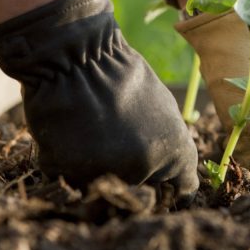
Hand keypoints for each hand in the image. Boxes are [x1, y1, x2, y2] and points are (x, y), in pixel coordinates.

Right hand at [0, 0, 198, 202]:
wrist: (78, 58)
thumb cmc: (124, 77)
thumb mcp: (164, 108)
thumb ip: (169, 145)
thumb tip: (170, 171)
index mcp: (174, 155)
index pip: (182, 191)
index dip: (171, 189)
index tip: (163, 185)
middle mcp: (143, 171)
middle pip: (140, 190)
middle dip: (131, 173)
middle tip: (117, 143)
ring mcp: (105, 174)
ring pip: (103, 185)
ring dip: (97, 167)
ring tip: (91, 130)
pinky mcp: (68, 172)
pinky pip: (70, 175)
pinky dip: (68, 159)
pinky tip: (69, 130)